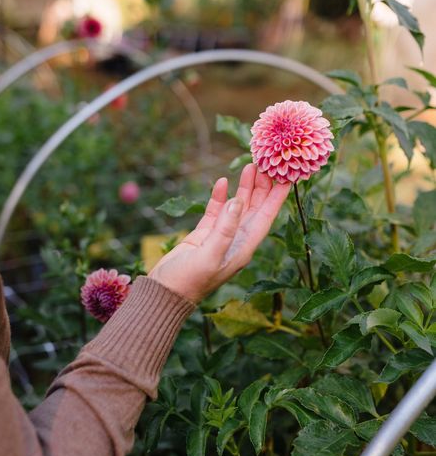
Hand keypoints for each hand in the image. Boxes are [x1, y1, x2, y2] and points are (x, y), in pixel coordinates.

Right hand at [148, 164, 289, 302]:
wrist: (166, 292)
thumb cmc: (190, 280)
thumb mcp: (210, 255)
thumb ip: (225, 228)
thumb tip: (239, 200)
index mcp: (244, 247)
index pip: (266, 217)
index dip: (277, 197)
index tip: (288, 177)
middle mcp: (237, 240)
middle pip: (255, 208)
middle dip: (262, 186)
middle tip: (268, 163)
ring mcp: (220, 236)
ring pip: (237, 206)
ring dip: (244, 188)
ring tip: (249, 166)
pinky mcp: (204, 234)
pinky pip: (216, 210)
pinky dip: (221, 196)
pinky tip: (223, 181)